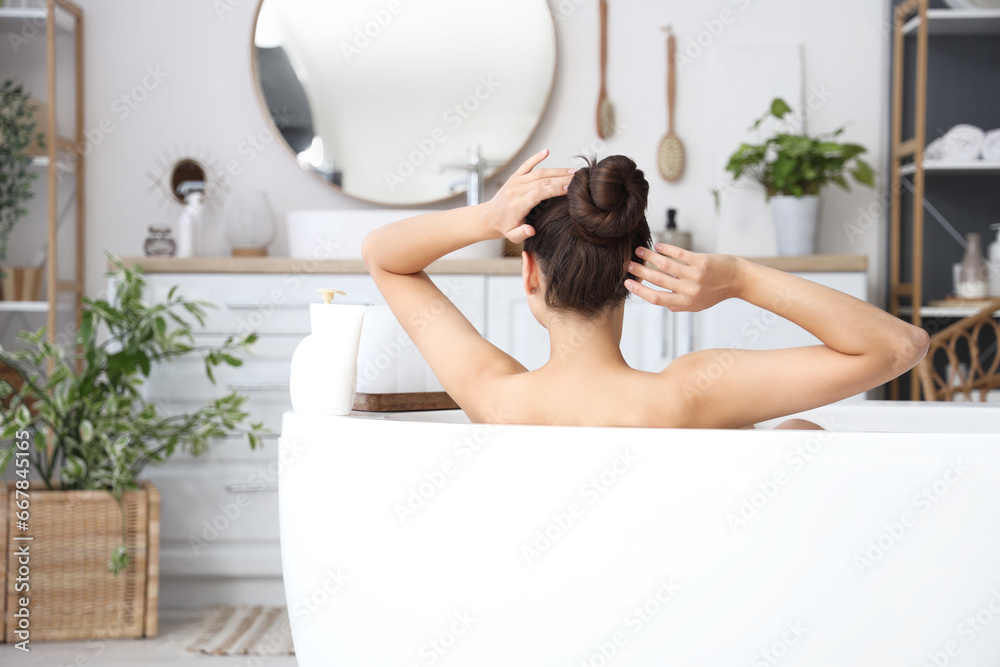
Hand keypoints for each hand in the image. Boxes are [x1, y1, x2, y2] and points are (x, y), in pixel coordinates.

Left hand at [482, 149, 575, 243]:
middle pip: (542, 181)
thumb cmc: (504, 227)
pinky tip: (546, 151)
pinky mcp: (514, 177)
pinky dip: (536, 157)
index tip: (570, 188)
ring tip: (572, 172)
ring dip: (556, 170)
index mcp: (518, 204)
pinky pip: (526, 165)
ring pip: (539, 172)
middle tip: (578, 178)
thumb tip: (531, 230)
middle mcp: (516, 190)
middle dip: (562, 179)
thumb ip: (522, 233)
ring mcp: (515, 181)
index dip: (555, 189)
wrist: (488, 217)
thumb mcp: (512, 236)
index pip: (539, 193)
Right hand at [624, 244, 743, 311]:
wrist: (739, 280)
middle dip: (639, 271)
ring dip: (649, 257)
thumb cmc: (717, 292)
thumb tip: (661, 304)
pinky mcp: (702, 262)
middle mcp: (689, 291)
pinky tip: (657, 246)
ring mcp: (695, 276)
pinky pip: (679, 254)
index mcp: (685, 303)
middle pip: (657, 280)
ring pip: (665, 265)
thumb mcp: (698, 306)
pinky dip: (665, 249)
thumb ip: (679, 306)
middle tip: (627, 264)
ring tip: (639, 251)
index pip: (656, 299)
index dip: (639, 291)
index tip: (627, 283)